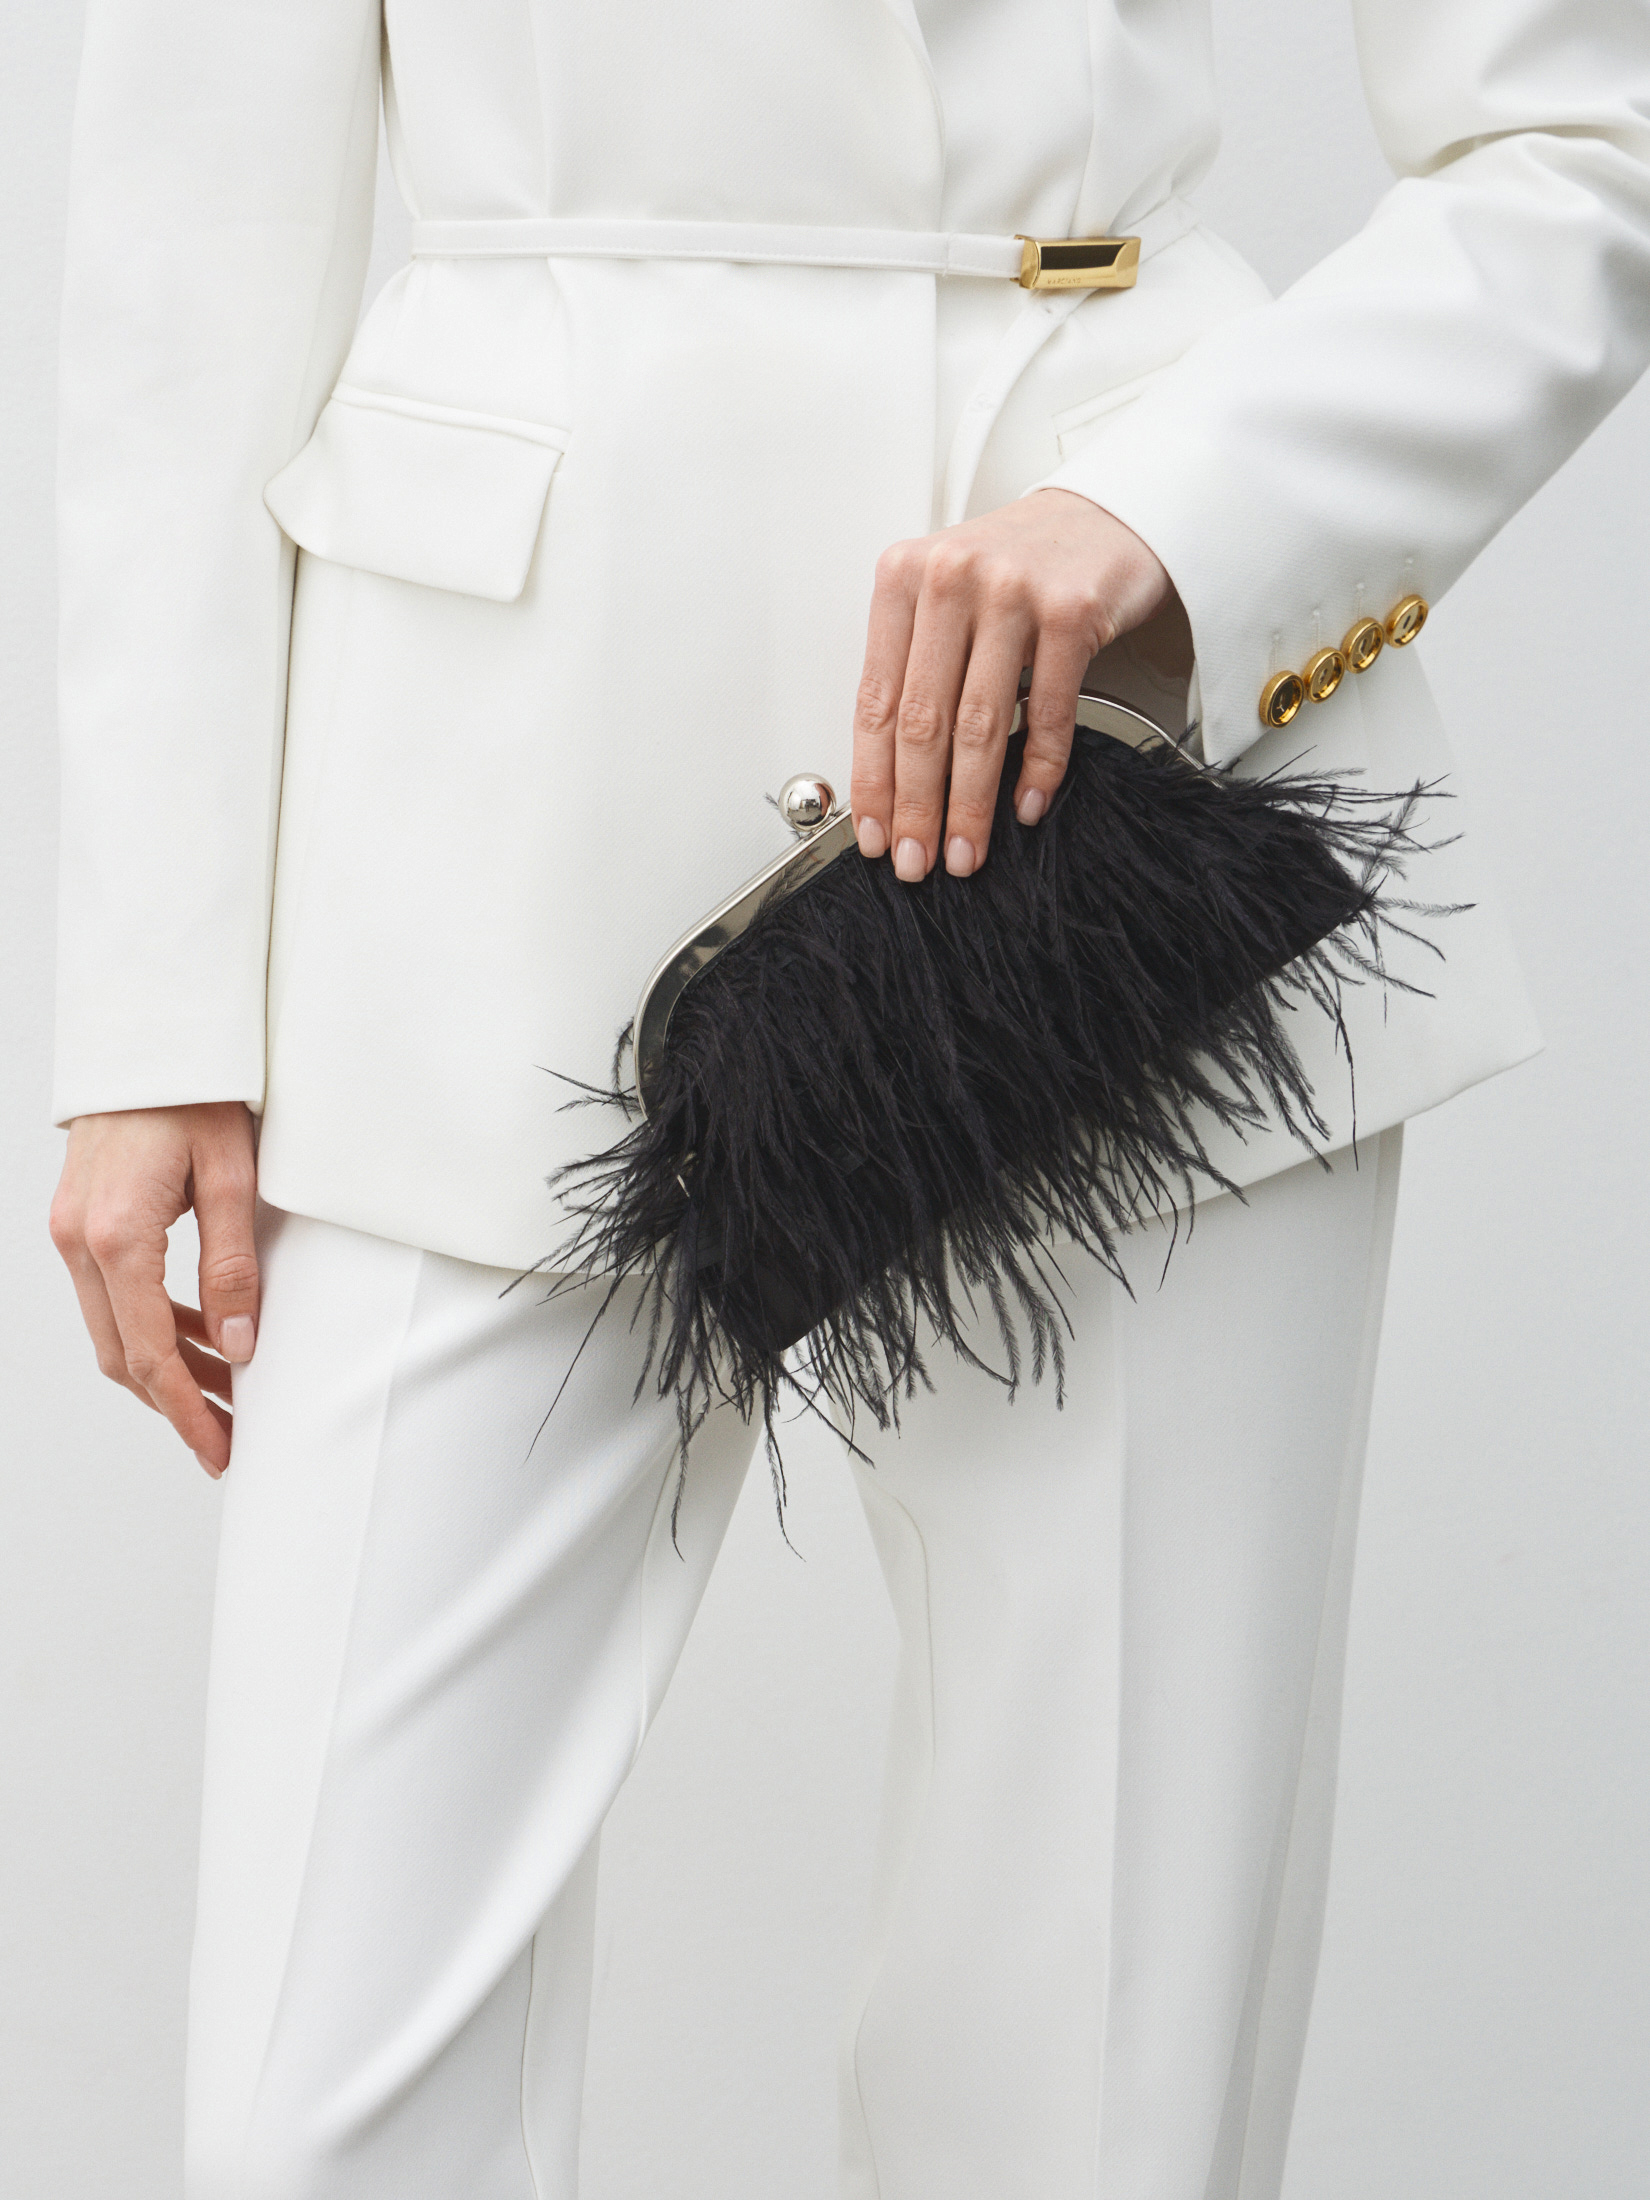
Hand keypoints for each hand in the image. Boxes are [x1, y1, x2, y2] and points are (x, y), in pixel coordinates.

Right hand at [49, 1103, 259, 1477]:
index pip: (150, 1353)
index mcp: (117, 1235)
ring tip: (230, 1393)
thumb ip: (234, 1267)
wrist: (150, 1036)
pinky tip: (201, 1336)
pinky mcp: (81, 1221)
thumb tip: (239, 1348)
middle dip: (177, 1403)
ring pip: (114, 1329)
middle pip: (122, 1355)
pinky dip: (154, 1325)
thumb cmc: (196, 1094)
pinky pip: (113, 1295)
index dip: (186, 1411)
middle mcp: (80, 1241)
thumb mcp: (233, 1179)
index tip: (221, 1450)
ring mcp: (72, 1231)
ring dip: (168, 1367)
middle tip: (231, 1437)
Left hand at [851, 487, 1174, 878]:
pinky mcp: (1071, 611)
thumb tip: (890, 774)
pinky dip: (1037, 770)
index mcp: (902, 577)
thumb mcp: (946, 597)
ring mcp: (1012, 592)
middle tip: (916, 860)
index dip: (873, 779)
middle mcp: (950, 578)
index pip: (875, 700)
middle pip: (922, 721)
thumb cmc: (1017, 564)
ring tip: (966, 850)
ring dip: (970, 804)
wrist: (1104, 514)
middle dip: (916, 806)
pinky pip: (1047, 713)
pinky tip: (1025, 806)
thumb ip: (913, 663)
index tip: (875, 833)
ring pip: (978, 725)